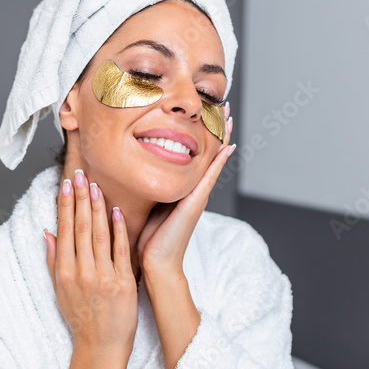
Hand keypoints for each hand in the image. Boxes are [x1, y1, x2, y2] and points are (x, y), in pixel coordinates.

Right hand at [45, 168, 138, 356]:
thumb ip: (53, 259)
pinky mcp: (122, 282)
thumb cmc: (80, 318)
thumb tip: (47, 232)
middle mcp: (81, 272)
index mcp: (64, 272)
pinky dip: (118, 229)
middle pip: (79, 227)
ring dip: (97, 207)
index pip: (64, 230)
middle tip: (81, 173)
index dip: (64, 204)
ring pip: (98, 234)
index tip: (66, 183)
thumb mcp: (59, 290)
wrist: (101, 346)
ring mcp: (102, 276)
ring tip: (96, 185)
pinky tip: (117, 210)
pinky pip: (120, 250)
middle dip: (80, 197)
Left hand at [137, 103, 235, 286]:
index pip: (198, 156)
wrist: (157, 263)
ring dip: (223, 137)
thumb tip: (139, 172)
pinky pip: (210, 177)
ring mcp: (198, 196)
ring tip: (229, 116)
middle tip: (226, 106)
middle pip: (211, 152)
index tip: (206, 113)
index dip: (204, 135)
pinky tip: (227, 146)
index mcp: (184, 189)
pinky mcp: (195, 203)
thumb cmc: (151, 239)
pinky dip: (219, 161)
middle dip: (218, 129)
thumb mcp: (150, 204)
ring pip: (214, 160)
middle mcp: (195, 190)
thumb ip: (151, 188)